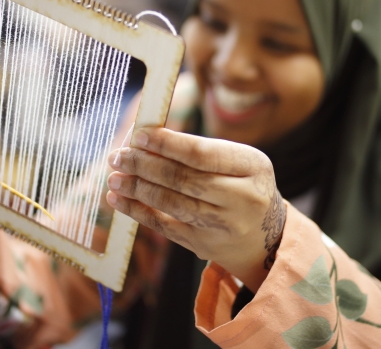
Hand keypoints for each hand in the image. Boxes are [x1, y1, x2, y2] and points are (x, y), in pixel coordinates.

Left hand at [106, 128, 285, 291]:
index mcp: (253, 166)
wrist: (266, 237)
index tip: (137, 136)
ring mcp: (223, 225)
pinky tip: (119, 200)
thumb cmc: (243, 186)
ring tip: (114, 177)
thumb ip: (200, 151)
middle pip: (183, 178)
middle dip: (144, 165)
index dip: (166, 144)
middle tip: (118, 156)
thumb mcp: (238, 162)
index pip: (202, 153)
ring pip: (171, 203)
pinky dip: (137, 212)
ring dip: (137, 188)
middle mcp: (242, 197)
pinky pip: (165, 226)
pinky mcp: (205, 245)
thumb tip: (145, 140)